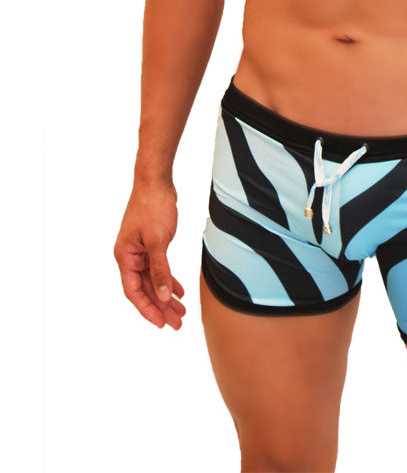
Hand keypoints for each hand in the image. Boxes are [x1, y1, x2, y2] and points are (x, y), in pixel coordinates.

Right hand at [113, 179, 185, 329]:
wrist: (156, 183)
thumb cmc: (153, 207)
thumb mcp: (158, 241)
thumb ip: (160, 269)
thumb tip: (162, 296)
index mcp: (125, 257)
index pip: (134, 291)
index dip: (148, 309)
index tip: (161, 324)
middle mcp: (129, 257)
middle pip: (145, 289)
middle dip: (161, 307)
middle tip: (177, 323)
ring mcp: (140, 251)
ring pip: (153, 280)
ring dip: (166, 296)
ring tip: (181, 311)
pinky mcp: (151, 245)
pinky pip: (158, 268)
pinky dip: (168, 280)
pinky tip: (179, 291)